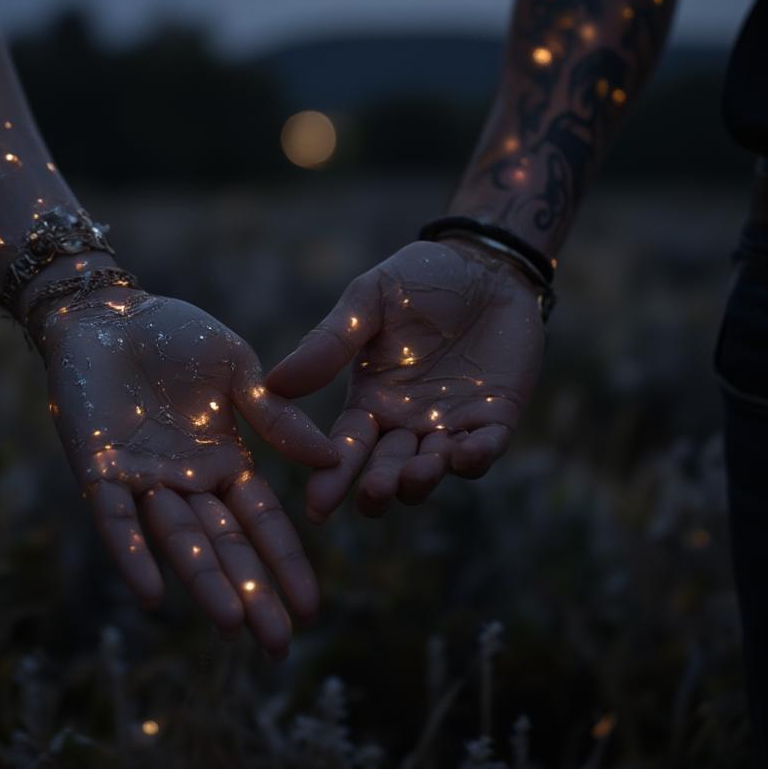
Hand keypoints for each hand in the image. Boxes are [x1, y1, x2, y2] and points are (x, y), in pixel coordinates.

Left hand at [34, 289, 337, 657]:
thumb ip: (275, 417)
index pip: (261, 522)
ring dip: (202, 582)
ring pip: (178, 541)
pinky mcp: (99, 471)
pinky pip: (116, 520)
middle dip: (250, 595)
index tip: (310, 608)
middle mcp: (188, 481)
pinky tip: (153, 593)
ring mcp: (144, 480)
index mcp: (225, 459)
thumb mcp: (238, 370)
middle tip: (277, 647)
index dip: (284, 563)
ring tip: (231, 626)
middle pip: (224, 547)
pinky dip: (133, 554)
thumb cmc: (177, 335)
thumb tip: (331, 457)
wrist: (112, 313)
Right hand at [266, 239, 543, 520]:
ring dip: (423, 478)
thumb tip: (272, 382)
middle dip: (379, 487)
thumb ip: (330, 342)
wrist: (486, 263)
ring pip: (432, 468)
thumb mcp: (369, 300)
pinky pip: (485, 448)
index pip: (346, 446)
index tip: (317, 505)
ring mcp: (451, 423)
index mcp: (370, 398)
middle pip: (387, 468)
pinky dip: (476, 457)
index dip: (331, 476)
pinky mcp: (494, 418)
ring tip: (417, 473)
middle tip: (374, 493)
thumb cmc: (420, 277)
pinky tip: (467, 454)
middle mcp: (406, 421)